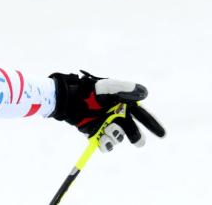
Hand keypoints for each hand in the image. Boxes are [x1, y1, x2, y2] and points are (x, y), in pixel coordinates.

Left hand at [50, 71, 164, 151]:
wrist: (71, 99)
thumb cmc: (91, 91)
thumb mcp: (108, 87)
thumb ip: (125, 88)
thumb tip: (145, 93)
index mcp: (124, 106)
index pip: (142, 116)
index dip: (152, 125)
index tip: (161, 134)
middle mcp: (117, 117)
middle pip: (132, 131)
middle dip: (136, 137)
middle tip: (137, 142)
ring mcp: (107, 126)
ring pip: (118, 138)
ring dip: (116, 136)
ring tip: (108, 129)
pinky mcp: (96, 134)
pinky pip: (105, 145)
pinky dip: (105, 145)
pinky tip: (102, 140)